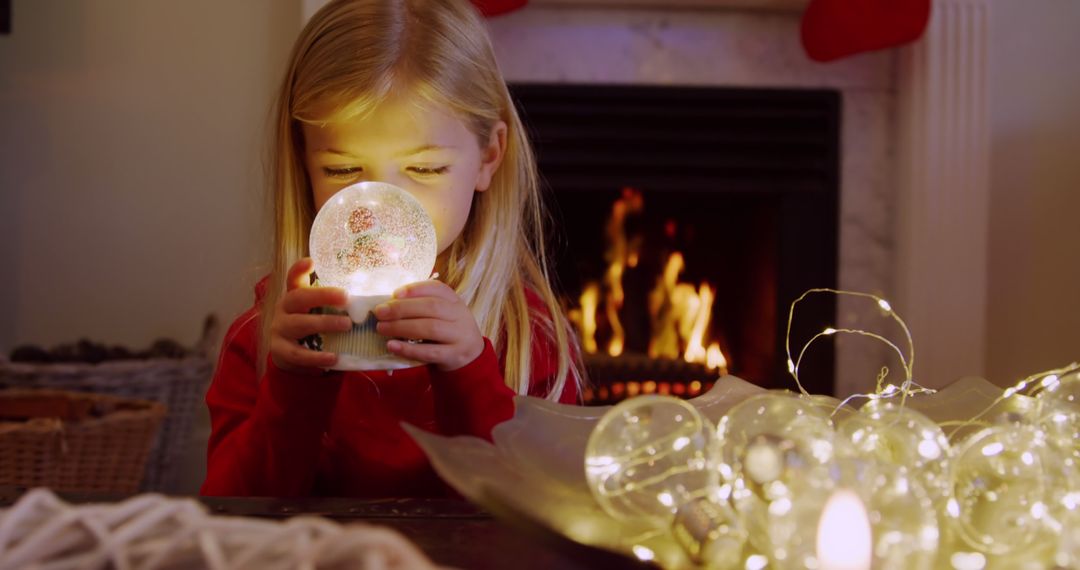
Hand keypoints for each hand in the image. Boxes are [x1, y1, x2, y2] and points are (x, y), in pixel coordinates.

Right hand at [269, 258, 352, 373]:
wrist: (288, 355)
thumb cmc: (310, 327)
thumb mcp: (316, 311)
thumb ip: (333, 304)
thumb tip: (369, 301)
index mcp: (294, 296)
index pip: (293, 278)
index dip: (299, 269)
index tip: (311, 261)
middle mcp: (283, 309)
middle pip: (298, 297)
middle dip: (322, 295)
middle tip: (346, 297)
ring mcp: (279, 329)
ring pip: (299, 324)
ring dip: (324, 323)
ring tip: (347, 325)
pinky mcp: (280, 351)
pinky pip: (298, 354)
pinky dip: (317, 357)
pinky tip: (334, 357)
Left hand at [374, 280, 484, 371]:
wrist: (470, 356)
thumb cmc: (446, 331)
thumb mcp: (441, 314)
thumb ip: (420, 307)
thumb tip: (388, 304)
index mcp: (454, 301)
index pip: (437, 289)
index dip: (415, 289)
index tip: (395, 293)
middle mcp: (460, 315)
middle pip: (431, 307)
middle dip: (402, 308)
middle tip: (380, 312)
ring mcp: (459, 336)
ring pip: (430, 328)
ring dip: (402, 327)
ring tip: (382, 328)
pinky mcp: (454, 355)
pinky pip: (430, 352)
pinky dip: (409, 349)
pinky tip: (392, 346)